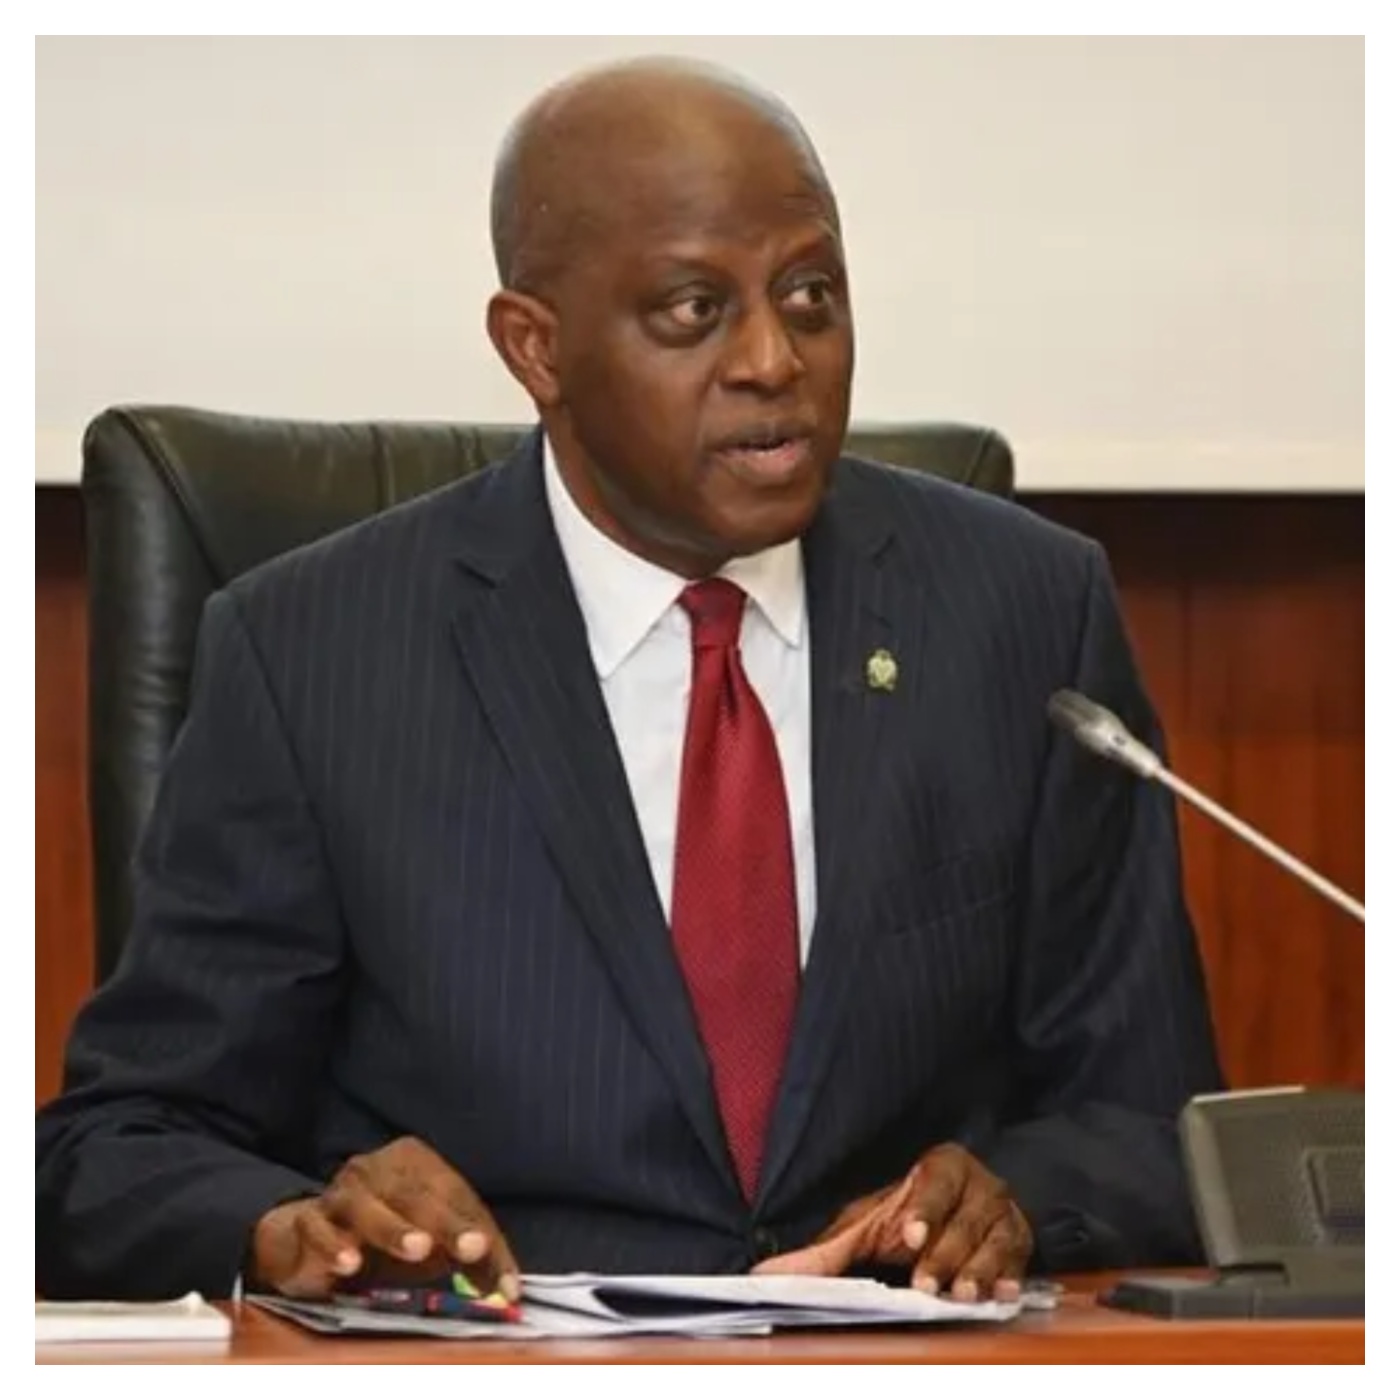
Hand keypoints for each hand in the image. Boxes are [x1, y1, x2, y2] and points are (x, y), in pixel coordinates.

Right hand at [249, 1136, 519, 1301]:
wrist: (309, 1236)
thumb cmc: (385, 1233)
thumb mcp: (432, 1243)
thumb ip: (470, 1260)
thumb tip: (510, 1290)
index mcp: (415, 1162)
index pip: (454, 1191)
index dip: (474, 1225)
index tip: (489, 1255)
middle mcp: (377, 1166)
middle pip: (416, 1195)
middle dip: (446, 1223)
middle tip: (471, 1247)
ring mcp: (339, 1190)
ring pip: (365, 1203)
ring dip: (393, 1228)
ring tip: (419, 1249)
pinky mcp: (307, 1218)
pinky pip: (318, 1228)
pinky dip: (334, 1244)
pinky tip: (350, 1264)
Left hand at [753, 1143, 1031, 1299]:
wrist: (963, 1209)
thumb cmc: (908, 1214)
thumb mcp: (867, 1223)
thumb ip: (828, 1249)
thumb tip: (769, 1276)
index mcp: (941, 1166)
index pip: (934, 1182)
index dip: (924, 1208)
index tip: (910, 1235)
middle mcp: (979, 1184)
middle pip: (966, 1218)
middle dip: (946, 1254)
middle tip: (929, 1285)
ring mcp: (1003, 1213)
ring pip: (996, 1240)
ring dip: (980, 1270)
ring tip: (964, 1295)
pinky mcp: (1021, 1242)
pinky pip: (1020, 1260)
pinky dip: (1012, 1278)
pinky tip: (1004, 1296)